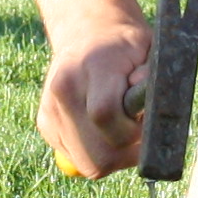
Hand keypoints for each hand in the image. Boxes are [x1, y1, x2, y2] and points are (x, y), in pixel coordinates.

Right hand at [33, 24, 153, 178]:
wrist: (88, 33)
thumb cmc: (126, 46)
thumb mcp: (148, 50)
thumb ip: (152, 78)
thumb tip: (149, 107)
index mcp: (90, 65)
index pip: (104, 113)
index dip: (130, 129)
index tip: (143, 121)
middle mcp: (63, 88)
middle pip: (96, 153)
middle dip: (124, 151)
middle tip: (136, 130)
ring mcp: (50, 109)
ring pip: (86, 163)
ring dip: (111, 155)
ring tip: (121, 128)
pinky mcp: (44, 123)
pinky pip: (76, 158)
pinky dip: (95, 152)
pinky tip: (102, 128)